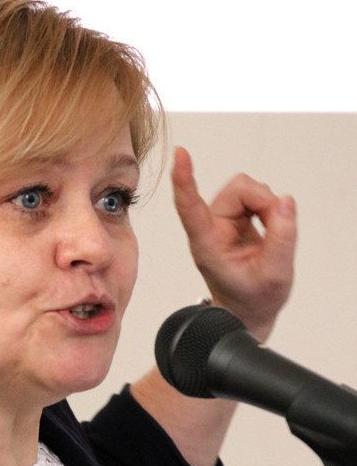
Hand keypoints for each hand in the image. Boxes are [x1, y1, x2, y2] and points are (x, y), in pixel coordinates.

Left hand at [172, 147, 296, 340]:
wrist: (250, 310)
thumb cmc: (253, 299)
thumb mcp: (274, 277)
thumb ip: (281, 239)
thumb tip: (285, 202)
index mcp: (207, 245)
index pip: (190, 209)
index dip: (185, 181)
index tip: (179, 156)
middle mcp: (211, 228)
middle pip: (238, 189)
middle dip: (264, 202)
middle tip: (277, 228)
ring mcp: (223, 220)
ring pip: (248, 188)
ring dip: (268, 205)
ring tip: (273, 234)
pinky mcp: (235, 216)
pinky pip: (256, 196)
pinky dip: (270, 207)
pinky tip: (269, 228)